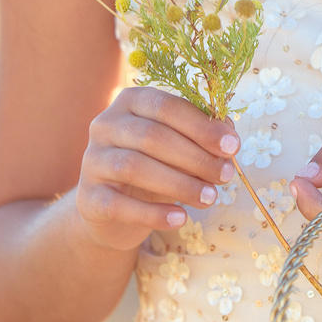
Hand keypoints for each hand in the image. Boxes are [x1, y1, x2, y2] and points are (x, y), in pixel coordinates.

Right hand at [74, 86, 240, 250]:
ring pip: (135, 167)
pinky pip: (120, 205)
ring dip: (179, 184)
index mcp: (130, 102)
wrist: (113, 210)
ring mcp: (92, 160)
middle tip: (225, 176)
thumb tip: (230, 137)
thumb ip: (202, 136)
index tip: (233, 146)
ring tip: (209, 198)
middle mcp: (105, 125)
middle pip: (151, 136)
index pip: (165, 106)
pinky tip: (180, 219)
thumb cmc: (154, 166)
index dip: (201, 126)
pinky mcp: (88, 197)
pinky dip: (153, 213)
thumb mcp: (178, 146)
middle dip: (195, 157)